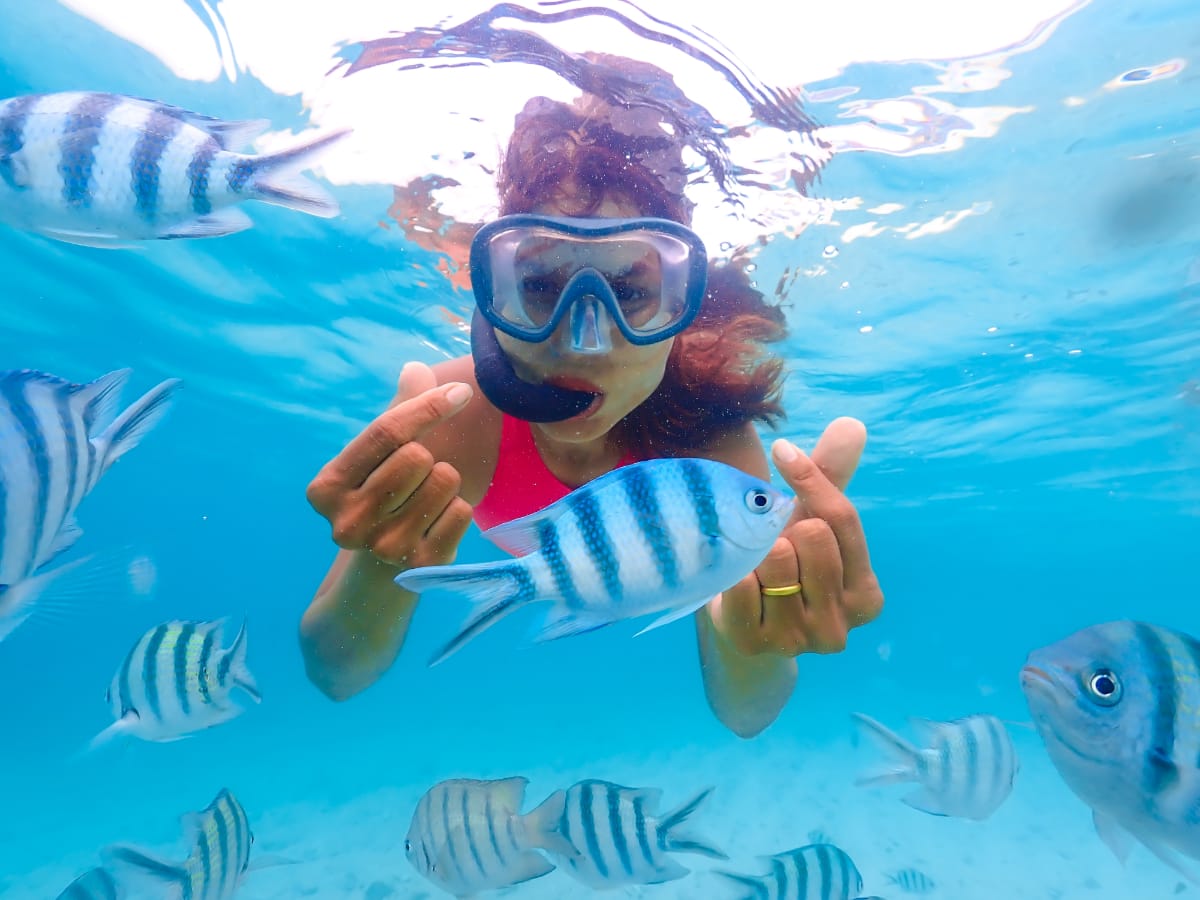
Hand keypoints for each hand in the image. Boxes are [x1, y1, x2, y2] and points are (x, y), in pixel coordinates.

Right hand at [306, 362, 473, 570]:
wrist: (381, 570)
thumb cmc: (383, 494)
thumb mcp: (380, 455)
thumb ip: (399, 409)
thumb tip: (416, 368)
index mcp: (326, 486)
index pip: (385, 432)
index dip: (428, 406)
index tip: (461, 392)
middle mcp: (347, 522)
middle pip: (417, 456)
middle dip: (428, 458)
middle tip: (414, 480)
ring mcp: (383, 547)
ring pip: (444, 480)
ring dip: (445, 483)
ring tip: (424, 501)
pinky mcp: (420, 565)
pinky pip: (461, 512)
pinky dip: (458, 510)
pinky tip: (435, 524)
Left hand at [709, 417, 882, 656]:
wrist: (739, 622)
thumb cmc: (782, 562)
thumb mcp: (809, 521)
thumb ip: (831, 477)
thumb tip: (852, 425)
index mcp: (866, 596)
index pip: (842, 519)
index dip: (812, 479)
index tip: (784, 451)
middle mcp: (840, 626)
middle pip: (812, 537)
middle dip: (784, 530)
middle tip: (772, 547)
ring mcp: (799, 641)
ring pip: (776, 558)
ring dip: (757, 551)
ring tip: (755, 568)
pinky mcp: (755, 643)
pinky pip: (741, 583)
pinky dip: (733, 572)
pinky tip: (736, 583)